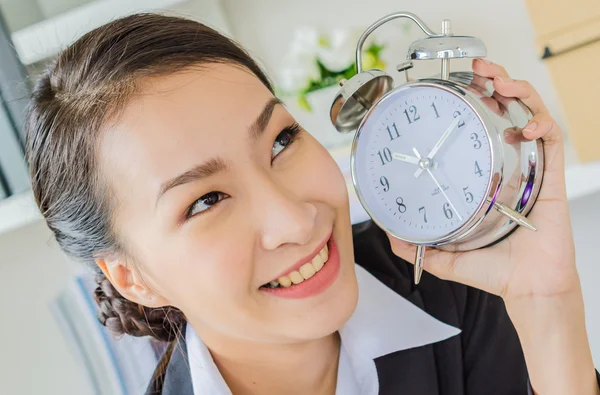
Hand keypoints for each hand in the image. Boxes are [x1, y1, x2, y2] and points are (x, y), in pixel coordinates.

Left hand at [387, 59, 575, 301]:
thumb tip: (388, 235)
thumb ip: (416, 245)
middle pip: (504, 110)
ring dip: (518, 92)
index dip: (469, 102)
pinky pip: (552, 141)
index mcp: (483, 176)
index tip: (452, 86)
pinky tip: (528, 124)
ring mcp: (530, 168)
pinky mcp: (551, 177)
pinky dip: (543, 124)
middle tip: (478, 70)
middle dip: (494, 82)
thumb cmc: (492, 269)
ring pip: (530, 115)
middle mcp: (507, 165)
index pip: (477, 128)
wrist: (526, 287)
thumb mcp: (443, 255)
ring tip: (501, 82)